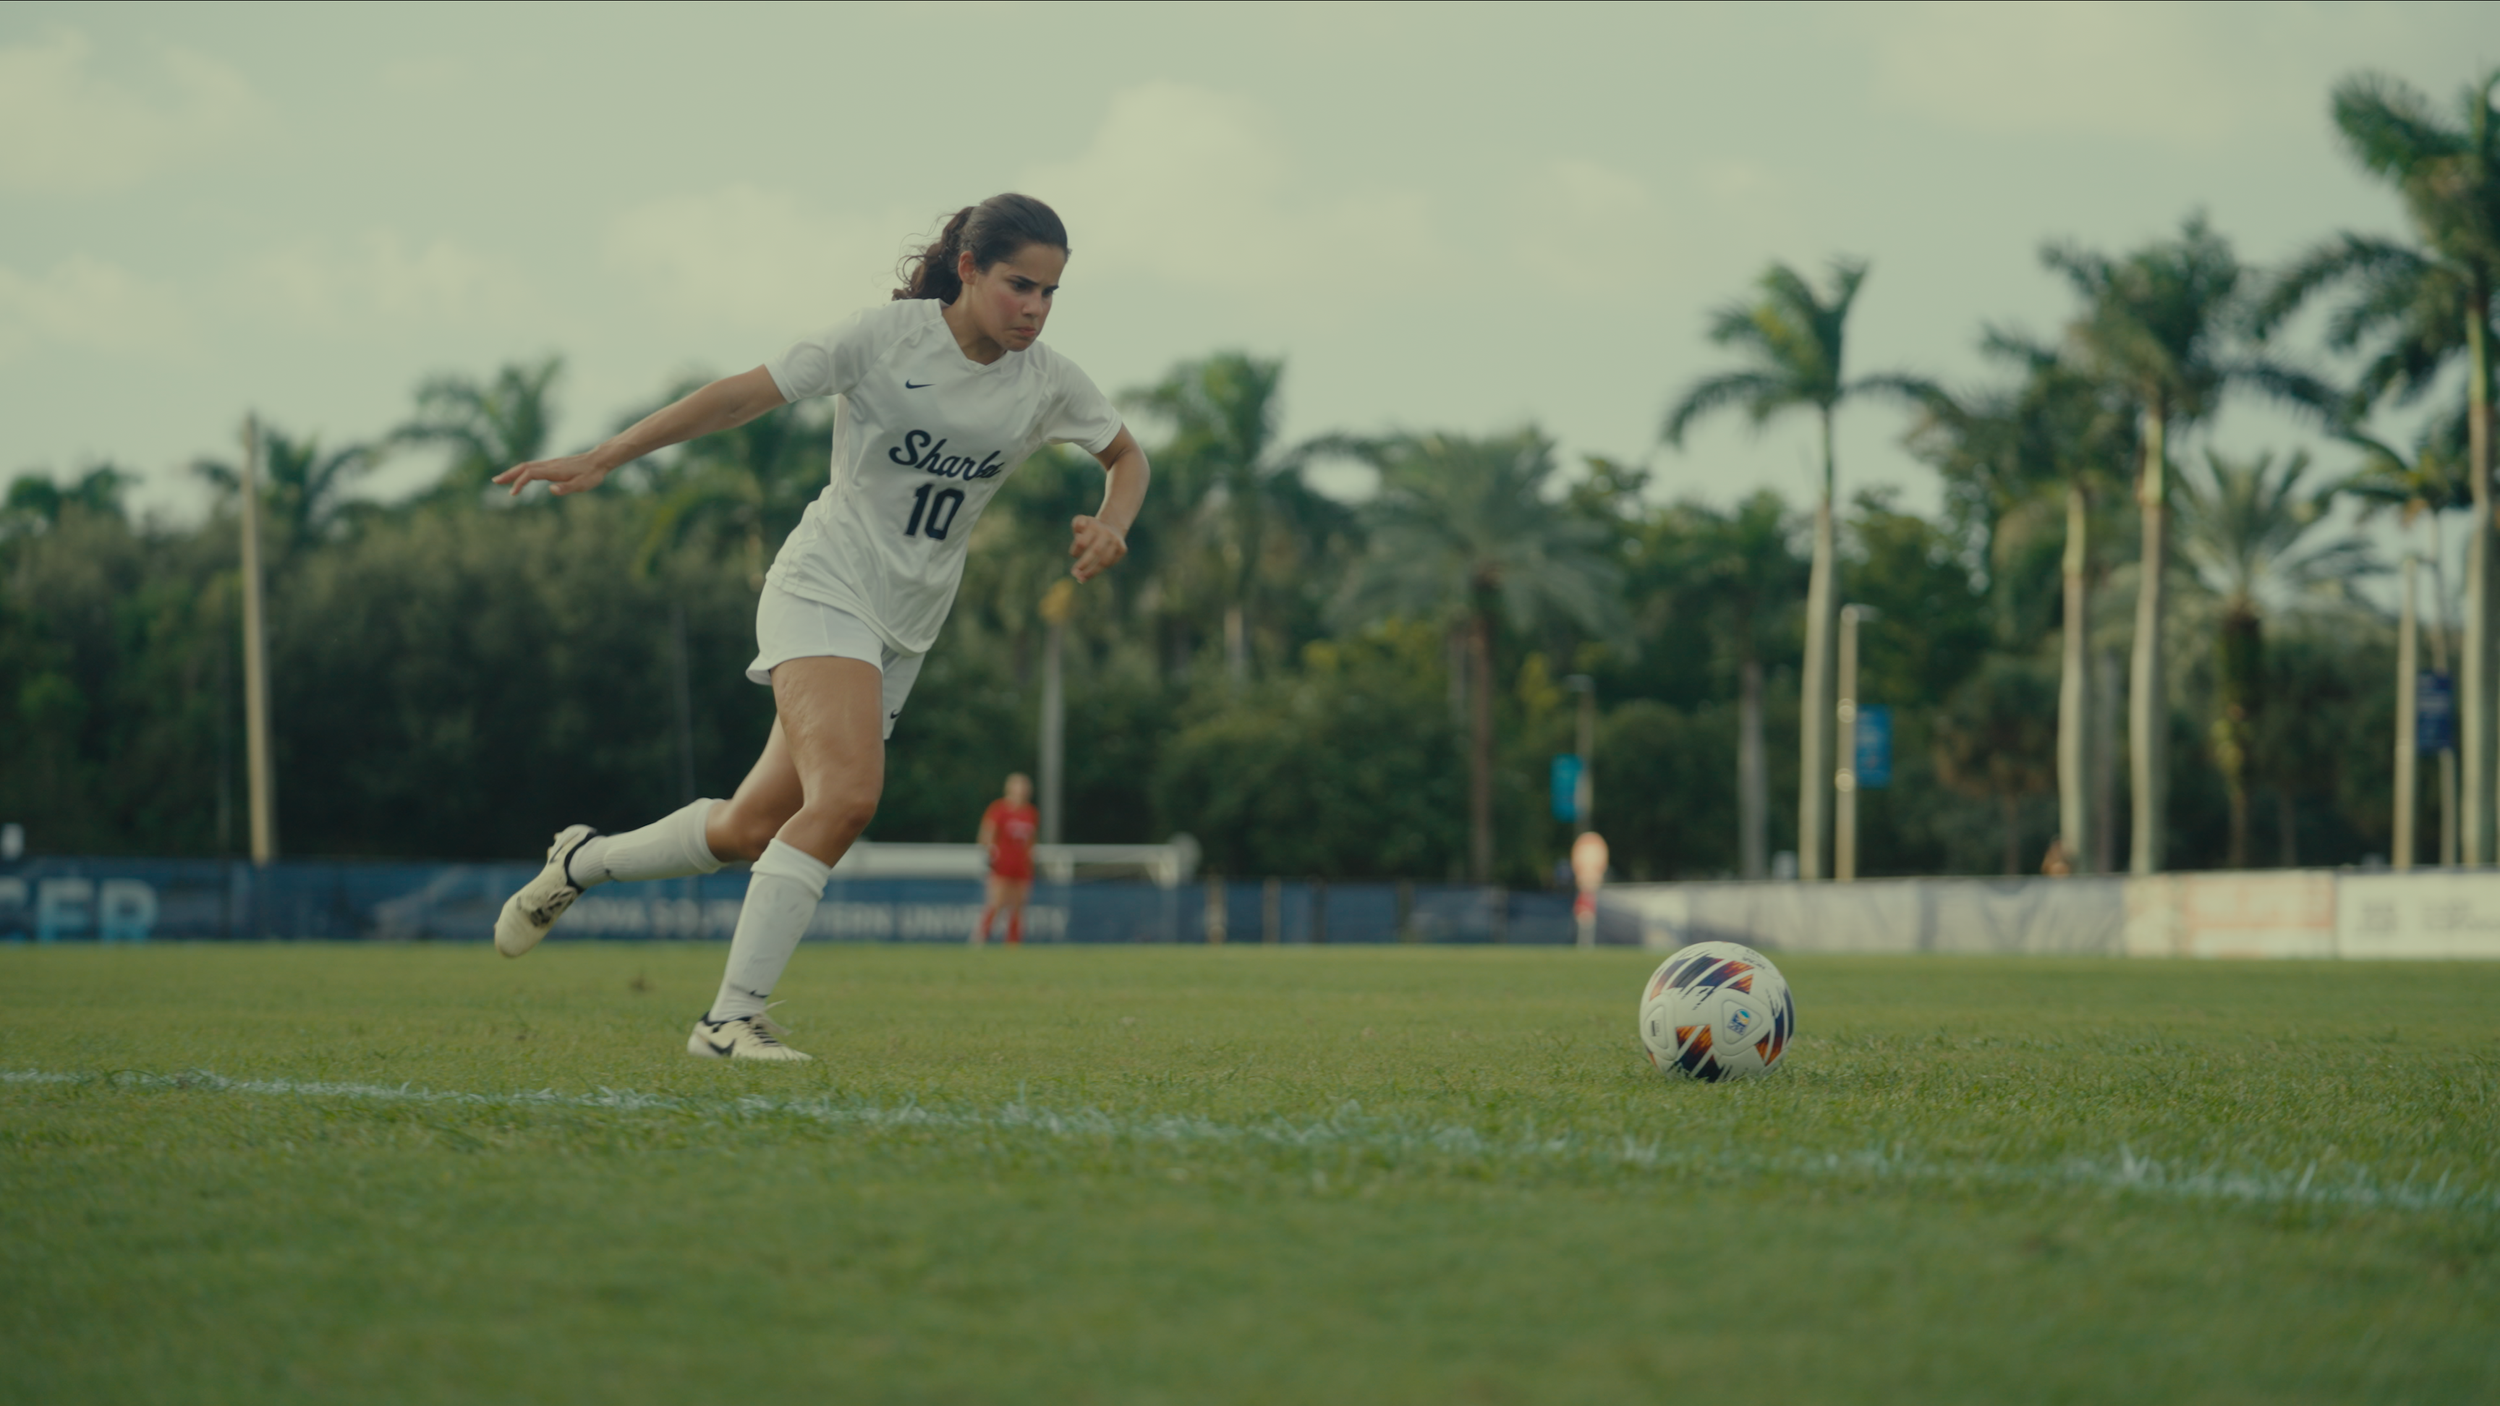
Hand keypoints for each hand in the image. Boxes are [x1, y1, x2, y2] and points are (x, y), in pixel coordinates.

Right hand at [492, 451, 614, 497]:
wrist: (599, 460)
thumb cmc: (592, 474)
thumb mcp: (582, 484)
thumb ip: (566, 488)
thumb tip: (551, 490)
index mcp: (554, 470)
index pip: (530, 474)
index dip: (519, 482)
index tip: (512, 493)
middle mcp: (549, 464)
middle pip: (524, 467)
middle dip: (509, 474)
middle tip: (495, 481)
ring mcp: (550, 463)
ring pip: (527, 466)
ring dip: (513, 472)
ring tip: (501, 480)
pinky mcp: (553, 465)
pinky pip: (533, 466)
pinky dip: (522, 471)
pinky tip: (520, 477)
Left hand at [1067, 515, 1127, 581]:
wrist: (1112, 526)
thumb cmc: (1090, 527)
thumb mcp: (1081, 522)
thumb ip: (1077, 525)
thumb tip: (1078, 536)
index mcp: (1094, 525)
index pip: (1082, 542)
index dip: (1076, 551)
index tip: (1074, 555)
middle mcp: (1107, 533)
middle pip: (1095, 551)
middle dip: (1084, 564)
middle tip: (1075, 574)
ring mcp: (1116, 541)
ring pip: (1104, 561)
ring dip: (1092, 572)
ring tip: (1082, 579)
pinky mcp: (1122, 549)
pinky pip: (1111, 563)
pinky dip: (1101, 569)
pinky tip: (1093, 571)